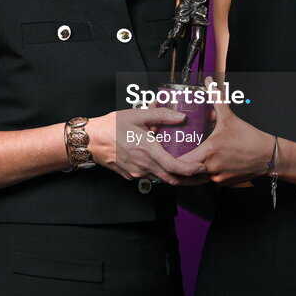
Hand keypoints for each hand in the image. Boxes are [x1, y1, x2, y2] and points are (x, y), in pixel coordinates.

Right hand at [87, 108, 207, 185]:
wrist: (91, 140)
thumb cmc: (112, 126)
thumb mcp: (137, 115)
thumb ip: (161, 115)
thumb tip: (181, 116)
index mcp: (148, 150)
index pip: (174, 167)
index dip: (191, 170)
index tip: (202, 167)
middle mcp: (144, 165)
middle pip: (173, 179)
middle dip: (191, 180)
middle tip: (204, 175)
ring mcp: (137, 172)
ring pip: (162, 179)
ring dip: (177, 177)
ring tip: (190, 170)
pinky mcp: (131, 175)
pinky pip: (151, 177)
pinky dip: (162, 173)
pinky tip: (166, 164)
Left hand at [178, 77, 273, 185]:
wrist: (268, 156)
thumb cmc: (250, 139)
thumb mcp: (229, 117)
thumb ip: (216, 98)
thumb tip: (209, 83)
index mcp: (209, 152)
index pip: (180, 161)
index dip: (171, 157)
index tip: (167, 150)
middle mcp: (211, 168)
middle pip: (185, 171)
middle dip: (178, 163)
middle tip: (173, 154)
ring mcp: (217, 177)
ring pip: (195, 177)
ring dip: (190, 169)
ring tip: (185, 158)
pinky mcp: (222, 183)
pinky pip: (207, 179)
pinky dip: (203, 173)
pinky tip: (203, 163)